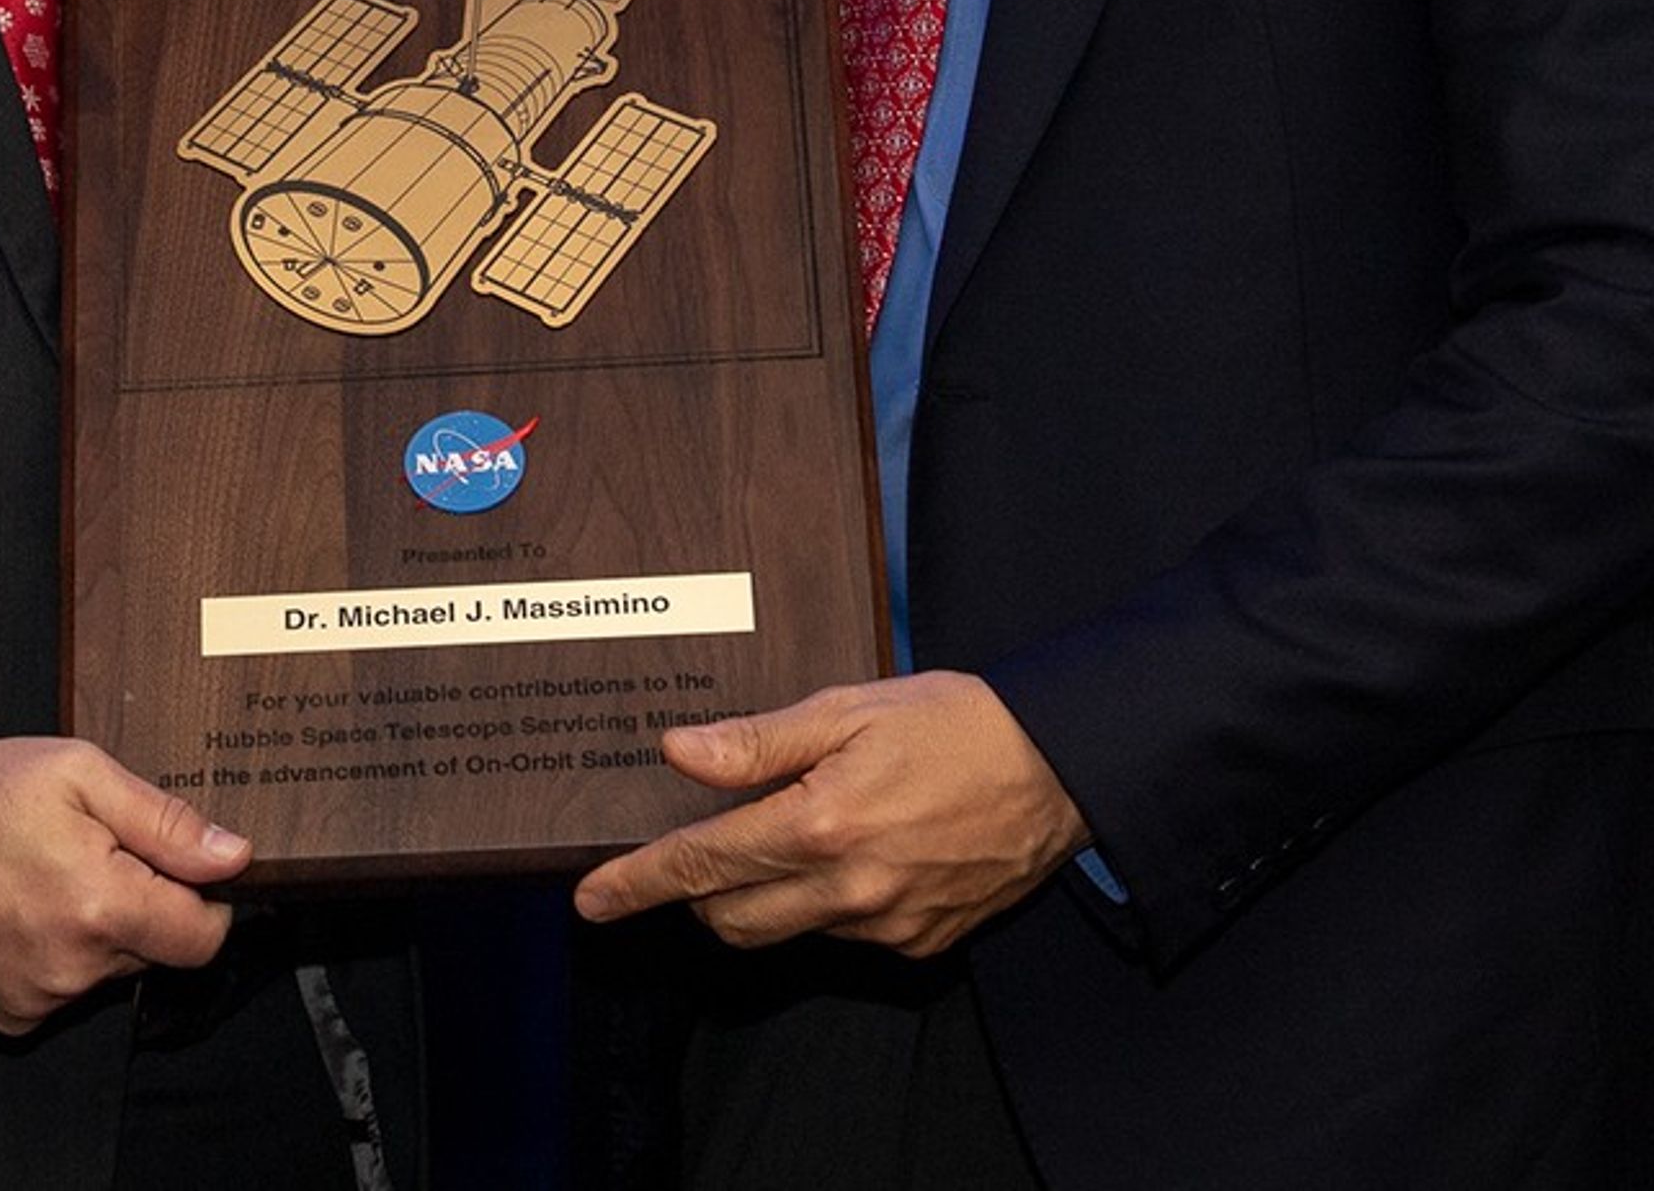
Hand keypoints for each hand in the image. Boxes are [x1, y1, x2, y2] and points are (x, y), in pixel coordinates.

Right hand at [0, 739, 247, 1032]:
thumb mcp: (80, 774)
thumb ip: (165, 821)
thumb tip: (235, 856)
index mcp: (101, 906)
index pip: (204, 937)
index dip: (207, 899)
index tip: (182, 869)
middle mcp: (74, 968)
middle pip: (156, 950)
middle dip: (143, 905)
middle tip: (94, 852)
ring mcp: (38, 998)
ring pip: (110, 970)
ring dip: (100, 930)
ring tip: (49, 875)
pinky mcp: (9, 1014)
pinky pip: (65, 988)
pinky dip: (59, 954)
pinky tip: (23, 910)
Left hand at [570, 672, 1087, 955]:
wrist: (1061, 769)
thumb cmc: (955, 723)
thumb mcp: (850, 709)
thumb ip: (760, 743)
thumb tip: (679, 754)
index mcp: (822, 825)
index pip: (704, 864)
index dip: (639, 882)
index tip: (591, 898)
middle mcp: (849, 890)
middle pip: (730, 917)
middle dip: (695, 891)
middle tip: (696, 846)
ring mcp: (886, 926)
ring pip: (784, 931)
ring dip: (760, 896)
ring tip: (788, 835)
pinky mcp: (919, 944)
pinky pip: (841, 938)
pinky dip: (822, 904)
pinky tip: (852, 854)